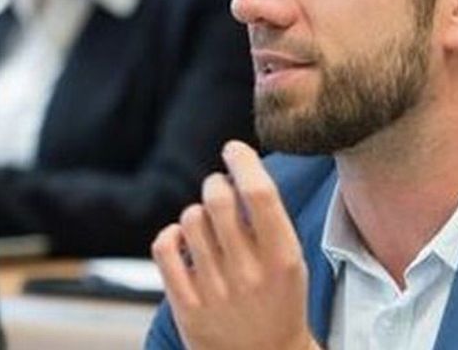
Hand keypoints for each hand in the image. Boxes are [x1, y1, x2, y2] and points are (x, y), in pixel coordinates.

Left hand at [152, 141, 319, 349]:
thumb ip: (269, 221)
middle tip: (220, 188)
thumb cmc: (280, 301)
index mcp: (283, 258)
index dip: (243, 161)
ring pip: (190, 219)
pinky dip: (171, 235)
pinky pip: (165, 248)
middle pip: (218, 199)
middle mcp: (249, 273)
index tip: (234, 149)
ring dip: (196, 212)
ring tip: (207, 226)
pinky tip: (184, 241)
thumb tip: (238, 170)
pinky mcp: (186, 307)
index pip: (260, 194)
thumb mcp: (292, 261)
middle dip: (215, 182)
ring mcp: (215, 291)